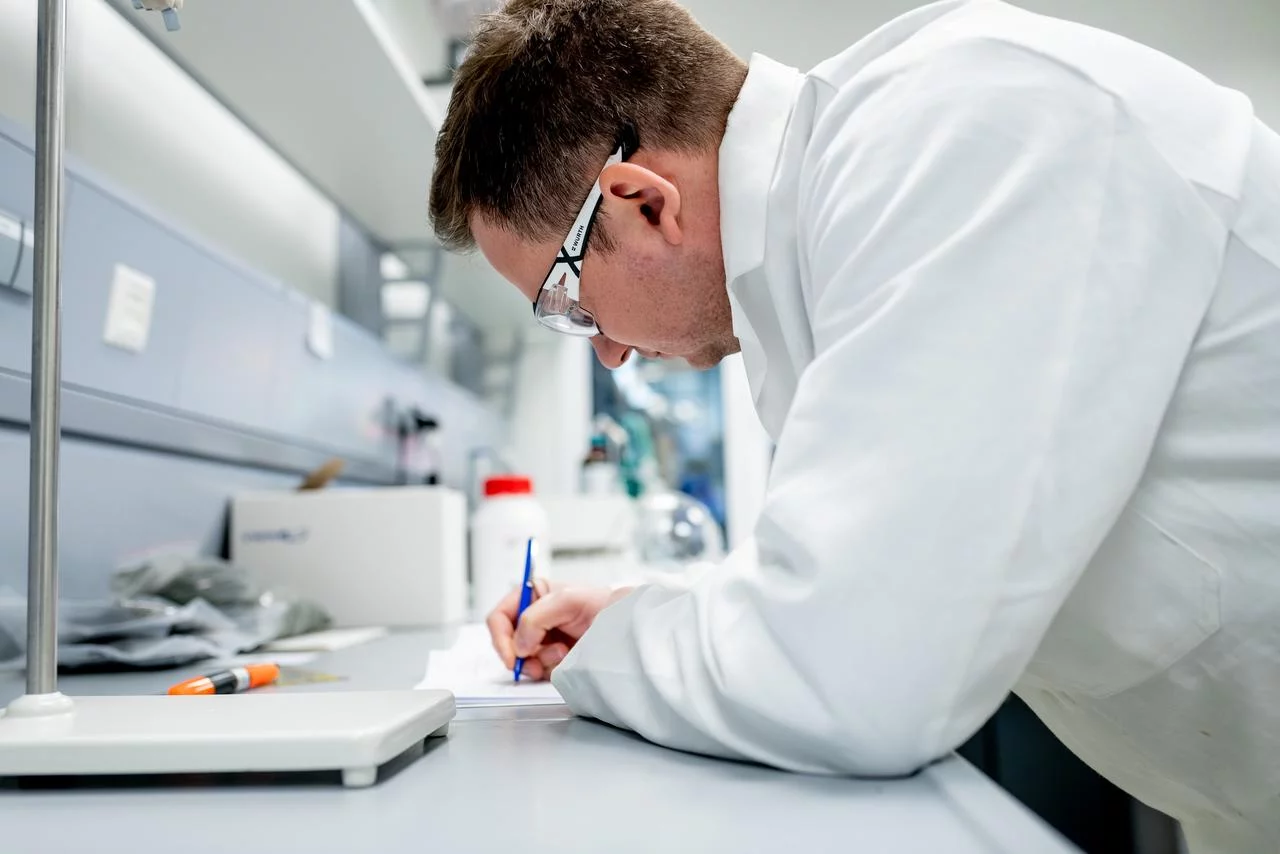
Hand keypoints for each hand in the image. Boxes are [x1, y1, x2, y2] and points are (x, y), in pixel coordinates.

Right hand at [485, 581, 632, 680]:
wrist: (623, 628)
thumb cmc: (601, 605)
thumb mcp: (566, 600)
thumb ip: (535, 618)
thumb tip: (518, 645)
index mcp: (532, 597)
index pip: (500, 616)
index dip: (500, 636)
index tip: (511, 655)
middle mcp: (533, 619)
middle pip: (507, 642)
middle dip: (520, 654)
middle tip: (532, 664)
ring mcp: (542, 640)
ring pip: (522, 659)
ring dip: (538, 661)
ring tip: (561, 654)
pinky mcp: (551, 658)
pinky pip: (537, 670)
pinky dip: (548, 669)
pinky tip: (565, 659)